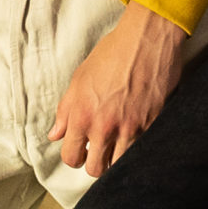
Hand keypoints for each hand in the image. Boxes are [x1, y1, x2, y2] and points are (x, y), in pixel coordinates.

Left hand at [48, 1, 187, 176]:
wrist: (146, 38)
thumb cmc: (113, 53)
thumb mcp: (79, 78)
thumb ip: (66, 110)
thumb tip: (55, 134)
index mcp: (82, 115)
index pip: (70, 157)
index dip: (74, 157)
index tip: (81, 151)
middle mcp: (104, 126)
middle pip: (95, 169)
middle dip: (95, 163)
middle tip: (100, 151)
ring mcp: (130, 128)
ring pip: (119, 165)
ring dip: (117, 158)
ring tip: (118, 144)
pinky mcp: (152, 124)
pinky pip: (142, 150)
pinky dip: (137, 148)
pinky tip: (135, 135)